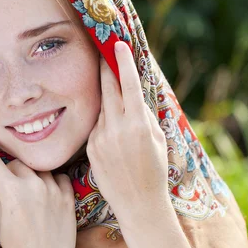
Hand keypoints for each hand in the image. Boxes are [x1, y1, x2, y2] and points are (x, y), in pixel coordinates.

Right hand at [0, 123, 76, 247]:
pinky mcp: (68, 196)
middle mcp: (31, 184)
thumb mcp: (0, 224)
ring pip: (40, 169)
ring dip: (35, 178)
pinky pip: (60, 177)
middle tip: (14, 191)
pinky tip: (51, 199)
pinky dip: (54, 183)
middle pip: (18, 163)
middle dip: (13, 172)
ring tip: (35, 201)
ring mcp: (52, 189)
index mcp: (10, 191)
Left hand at [86, 41, 171, 233]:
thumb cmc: (154, 170)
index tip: (118, 45)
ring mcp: (100, 138)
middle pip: (107, 89)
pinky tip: (113, 137)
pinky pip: (97, 127)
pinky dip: (104, 124)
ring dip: (107, 100)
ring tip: (114, 102)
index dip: (122, 63)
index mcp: (138, 124)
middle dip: (105, 70)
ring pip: (102, 108)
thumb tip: (133, 94)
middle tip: (101, 53)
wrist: (137, 203)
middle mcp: (117, 128)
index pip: (128, 85)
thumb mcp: (157, 139)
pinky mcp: (90, 148)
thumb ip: (143, 115)